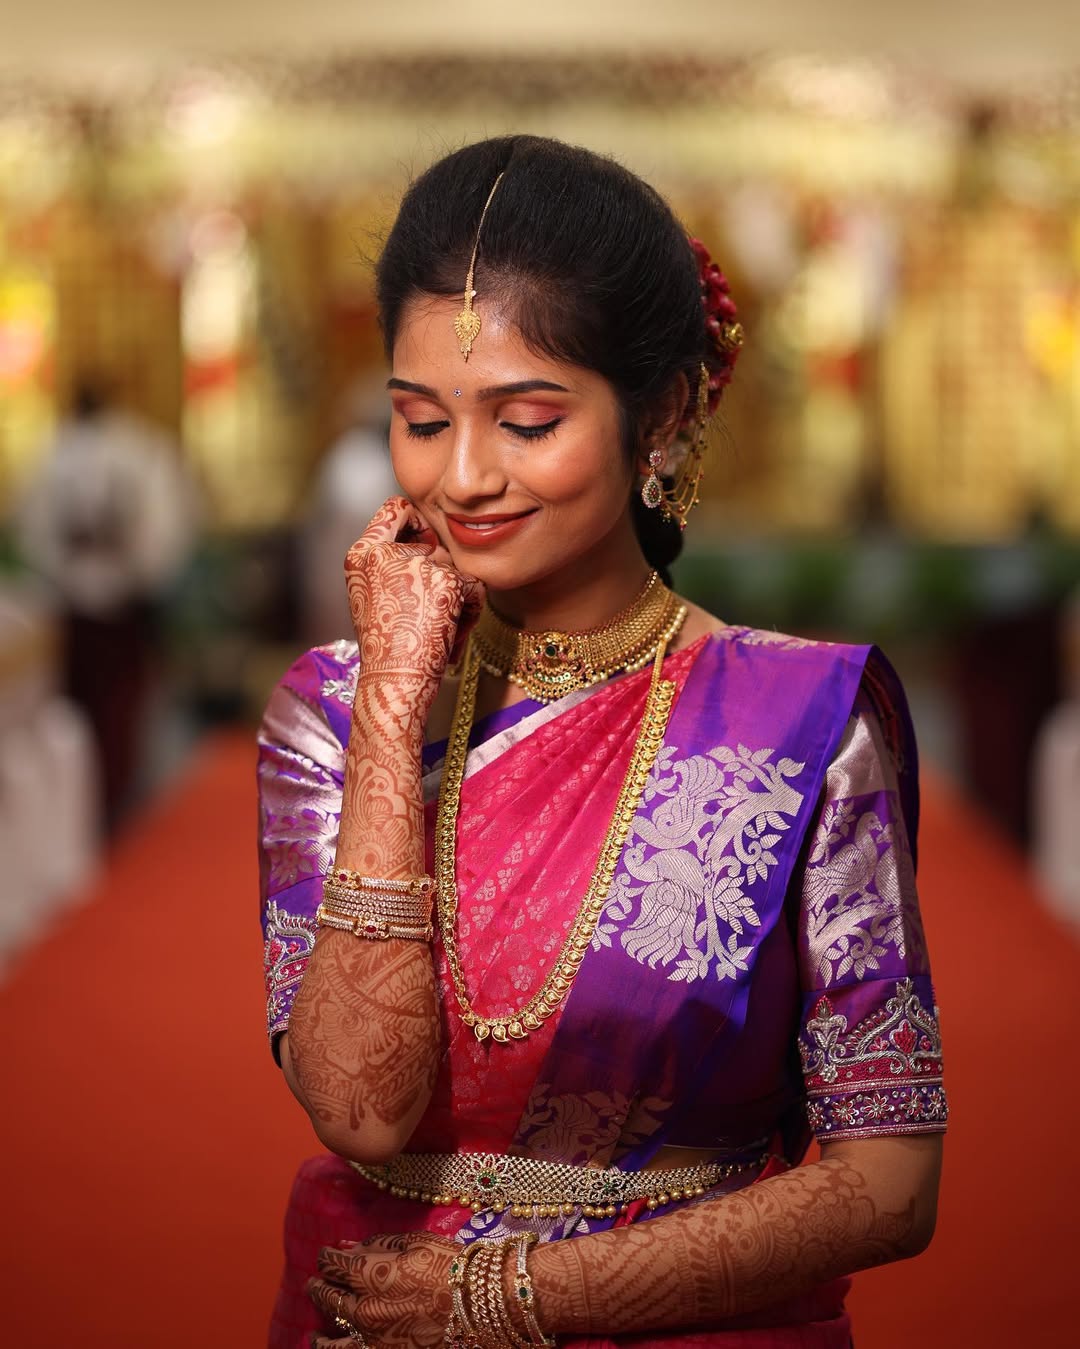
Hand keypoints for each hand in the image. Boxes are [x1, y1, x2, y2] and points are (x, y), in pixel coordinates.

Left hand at [308, 1231, 457, 1348]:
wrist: (477, 1304)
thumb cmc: (448, 1266)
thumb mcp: (413, 1243)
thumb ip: (376, 1245)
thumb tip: (347, 1246)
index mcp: (369, 1275)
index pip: (333, 1264)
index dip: (327, 1257)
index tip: (326, 1254)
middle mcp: (363, 1310)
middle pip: (328, 1298)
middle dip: (319, 1288)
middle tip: (313, 1283)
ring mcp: (371, 1340)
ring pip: (330, 1341)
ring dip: (319, 1336)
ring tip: (313, 1333)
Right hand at [345, 497, 482, 694]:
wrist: (395, 680)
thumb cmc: (387, 646)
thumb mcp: (373, 594)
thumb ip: (392, 563)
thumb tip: (433, 541)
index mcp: (361, 554)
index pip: (395, 508)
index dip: (416, 521)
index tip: (426, 542)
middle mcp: (384, 552)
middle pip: (434, 543)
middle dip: (441, 574)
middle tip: (426, 613)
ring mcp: (415, 563)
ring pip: (455, 567)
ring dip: (456, 596)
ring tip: (438, 628)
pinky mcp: (445, 579)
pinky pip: (474, 585)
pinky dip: (471, 610)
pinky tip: (452, 632)